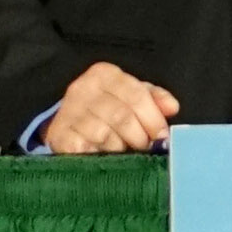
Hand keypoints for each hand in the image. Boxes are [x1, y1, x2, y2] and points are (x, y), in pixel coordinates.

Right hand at [40, 62, 180, 154]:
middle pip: (122, 116)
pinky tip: (105, 156)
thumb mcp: (131, 96)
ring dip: (121, 149)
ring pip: (105, 135)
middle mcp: (83, 89)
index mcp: (104, 74)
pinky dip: (101, 157)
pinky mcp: (60, 135)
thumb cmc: (106, 109)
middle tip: (146, 148)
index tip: (162, 136)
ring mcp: (69, 112)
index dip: (153, 119)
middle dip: (140, 137)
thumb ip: (154, 99)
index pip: (136, 95)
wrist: (68, 122)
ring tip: (125, 151)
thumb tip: (172, 107)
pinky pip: (87, 150)